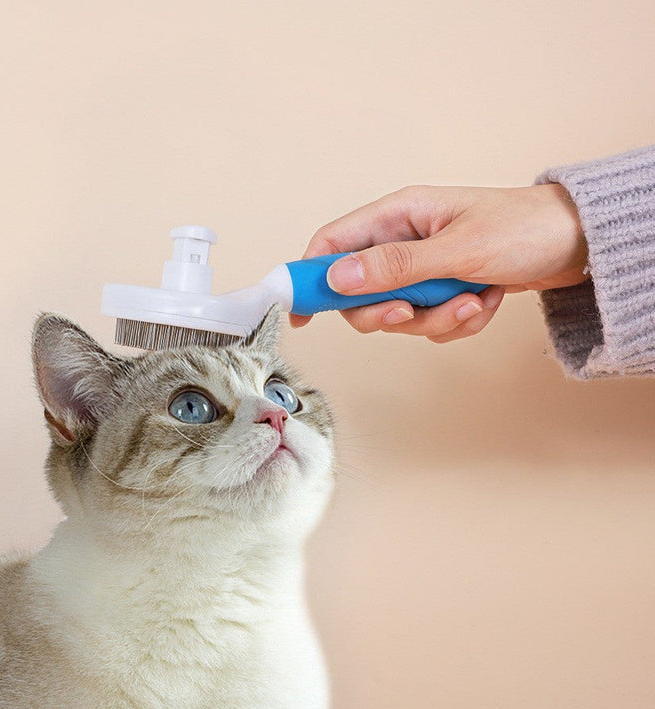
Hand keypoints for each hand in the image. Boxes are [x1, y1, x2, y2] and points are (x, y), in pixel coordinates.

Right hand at [292, 184, 587, 342]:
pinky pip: (431, 323)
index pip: (332, 244)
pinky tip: (485, 300)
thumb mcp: (456, 249)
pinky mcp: (443, 291)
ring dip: (435, 319)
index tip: (299, 313)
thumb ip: (394, 266)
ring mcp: (423, 270)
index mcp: (398, 216)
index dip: (309, 277)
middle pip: (359, 293)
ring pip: (398, 315)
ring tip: (473, 300)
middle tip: (411, 312)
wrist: (578, 244)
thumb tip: (338, 278)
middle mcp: (403, 243)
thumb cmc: (524, 228)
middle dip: (388, 312)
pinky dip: (458, 321)